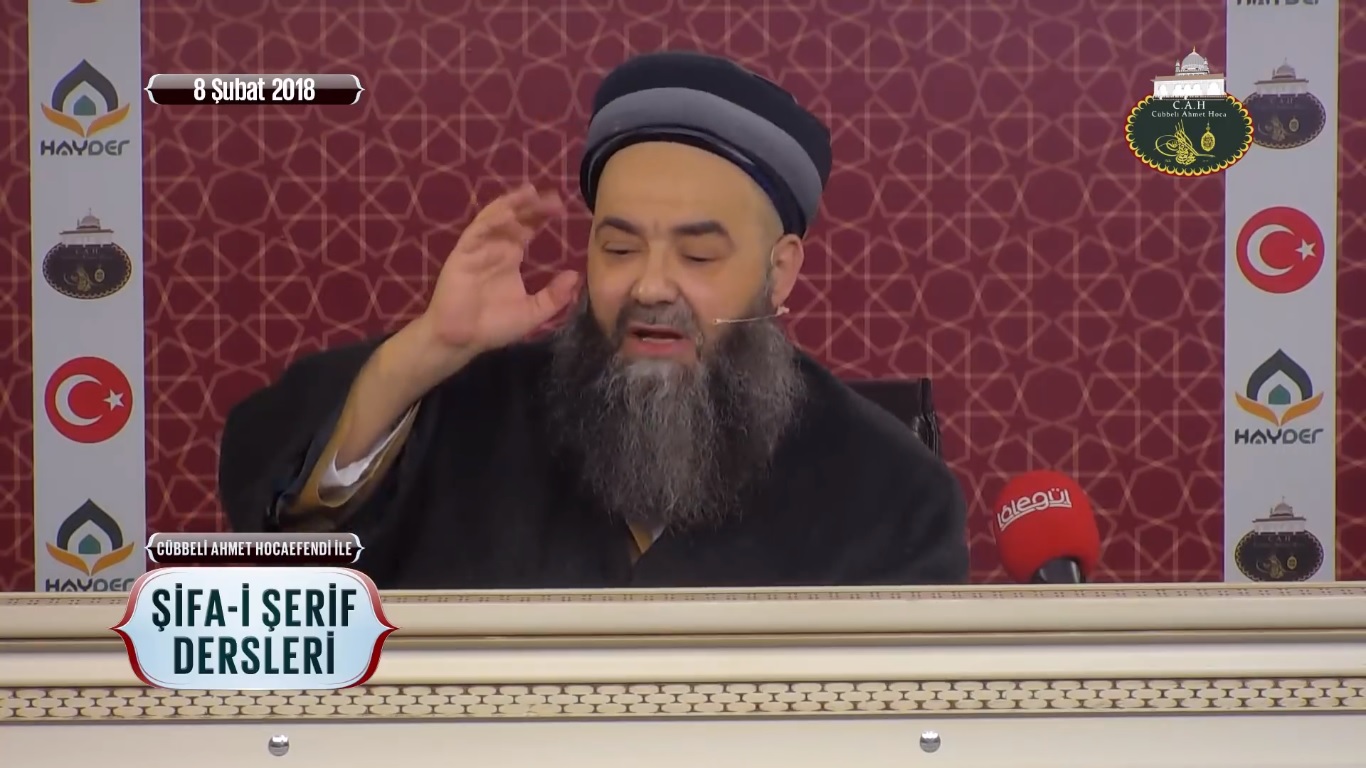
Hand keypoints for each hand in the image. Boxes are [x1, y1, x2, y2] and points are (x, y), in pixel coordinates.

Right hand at [419, 184, 580, 354]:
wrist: (462, 340)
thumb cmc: (494, 327)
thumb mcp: (532, 312)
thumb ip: (554, 296)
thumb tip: (576, 276)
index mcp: (511, 257)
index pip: (528, 229)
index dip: (541, 216)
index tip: (560, 207)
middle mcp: (495, 248)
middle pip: (514, 218)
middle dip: (531, 206)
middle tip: (552, 197)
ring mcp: (478, 249)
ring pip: (495, 218)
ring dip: (511, 205)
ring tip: (530, 194)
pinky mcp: (463, 255)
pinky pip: (477, 232)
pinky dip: (491, 221)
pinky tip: (507, 214)